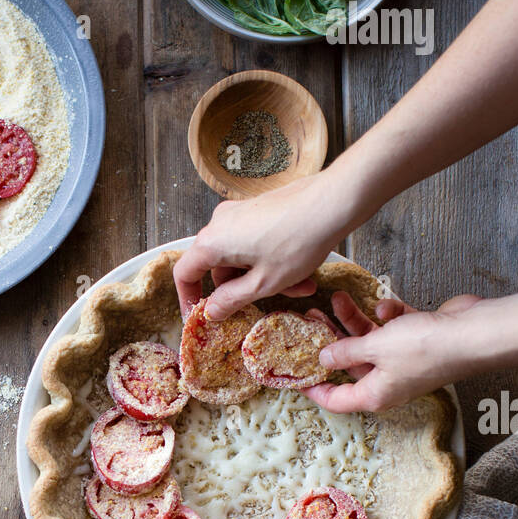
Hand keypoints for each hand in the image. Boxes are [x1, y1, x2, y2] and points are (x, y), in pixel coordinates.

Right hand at [173, 173, 353, 319]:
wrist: (333, 201)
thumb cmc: (297, 241)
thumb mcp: (263, 283)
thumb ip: (231, 300)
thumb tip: (210, 311)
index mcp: (212, 242)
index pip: (185, 274)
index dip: (189, 299)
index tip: (200, 317)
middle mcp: (220, 223)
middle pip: (218, 268)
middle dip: (243, 291)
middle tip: (267, 305)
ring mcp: (240, 213)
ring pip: (242, 258)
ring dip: (264, 279)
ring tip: (299, 289)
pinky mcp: (259, 209)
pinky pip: (256, 244)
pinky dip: (272, 262)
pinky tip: (302, 272)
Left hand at [306, 292, 487, 412]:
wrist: (471, 333)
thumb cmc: (427, 348)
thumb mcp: (374, 348)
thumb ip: (345, 352)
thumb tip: (323, 359)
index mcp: (375, 394)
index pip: (335, 400)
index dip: (313, 390)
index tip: (295, 377)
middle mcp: (388, 382)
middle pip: (350, 364)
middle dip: (331, 340)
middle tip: (312, 320)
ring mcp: (404, 361)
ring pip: (370, 342)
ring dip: (355, 321)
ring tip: (338, 299)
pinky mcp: (417, 340)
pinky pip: (393, 329)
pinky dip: (388, 316)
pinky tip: (387, 306)